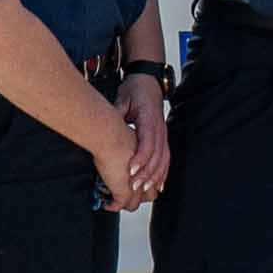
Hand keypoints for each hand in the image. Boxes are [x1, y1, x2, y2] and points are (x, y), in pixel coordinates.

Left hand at [117, 73, 170, 204]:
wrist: (148, 82)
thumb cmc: (134, 90)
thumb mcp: (122, 98)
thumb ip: (117, 112)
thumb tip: (105, 123)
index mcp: (150, 119)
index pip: (148, 142)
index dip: (140, 158)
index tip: (130, 170)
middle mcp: (160, 129)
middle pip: (157, 155)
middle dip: (146, 173)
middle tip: (133, 186)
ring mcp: (164, 134)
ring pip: (163, 159)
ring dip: (155, 176)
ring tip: (144, 190)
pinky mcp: (163, 138)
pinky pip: (166, 158)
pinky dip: (163, 172)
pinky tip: (159, 185)